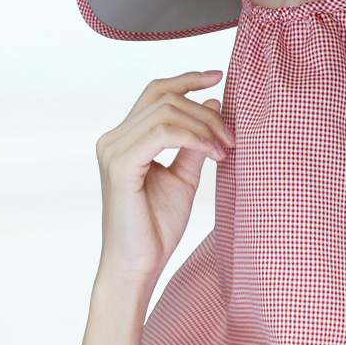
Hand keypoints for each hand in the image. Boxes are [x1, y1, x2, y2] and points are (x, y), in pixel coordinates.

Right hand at [95, 69, 235, 286]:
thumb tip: (212, 102)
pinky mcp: (120, 165)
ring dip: (204, 125)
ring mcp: (113, 150)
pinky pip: (162, 133)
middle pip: (165, 97)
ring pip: (166, 111)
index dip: (187, 79)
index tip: (220, 78)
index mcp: (125, 138)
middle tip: (233, 136)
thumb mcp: (184, 177)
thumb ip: (194, 142)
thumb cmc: (157, 228)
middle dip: (206, 111)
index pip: (156, 92)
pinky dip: (194, 137)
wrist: (138, 266)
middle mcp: (113, 139)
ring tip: (226, 149)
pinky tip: (214, 153)